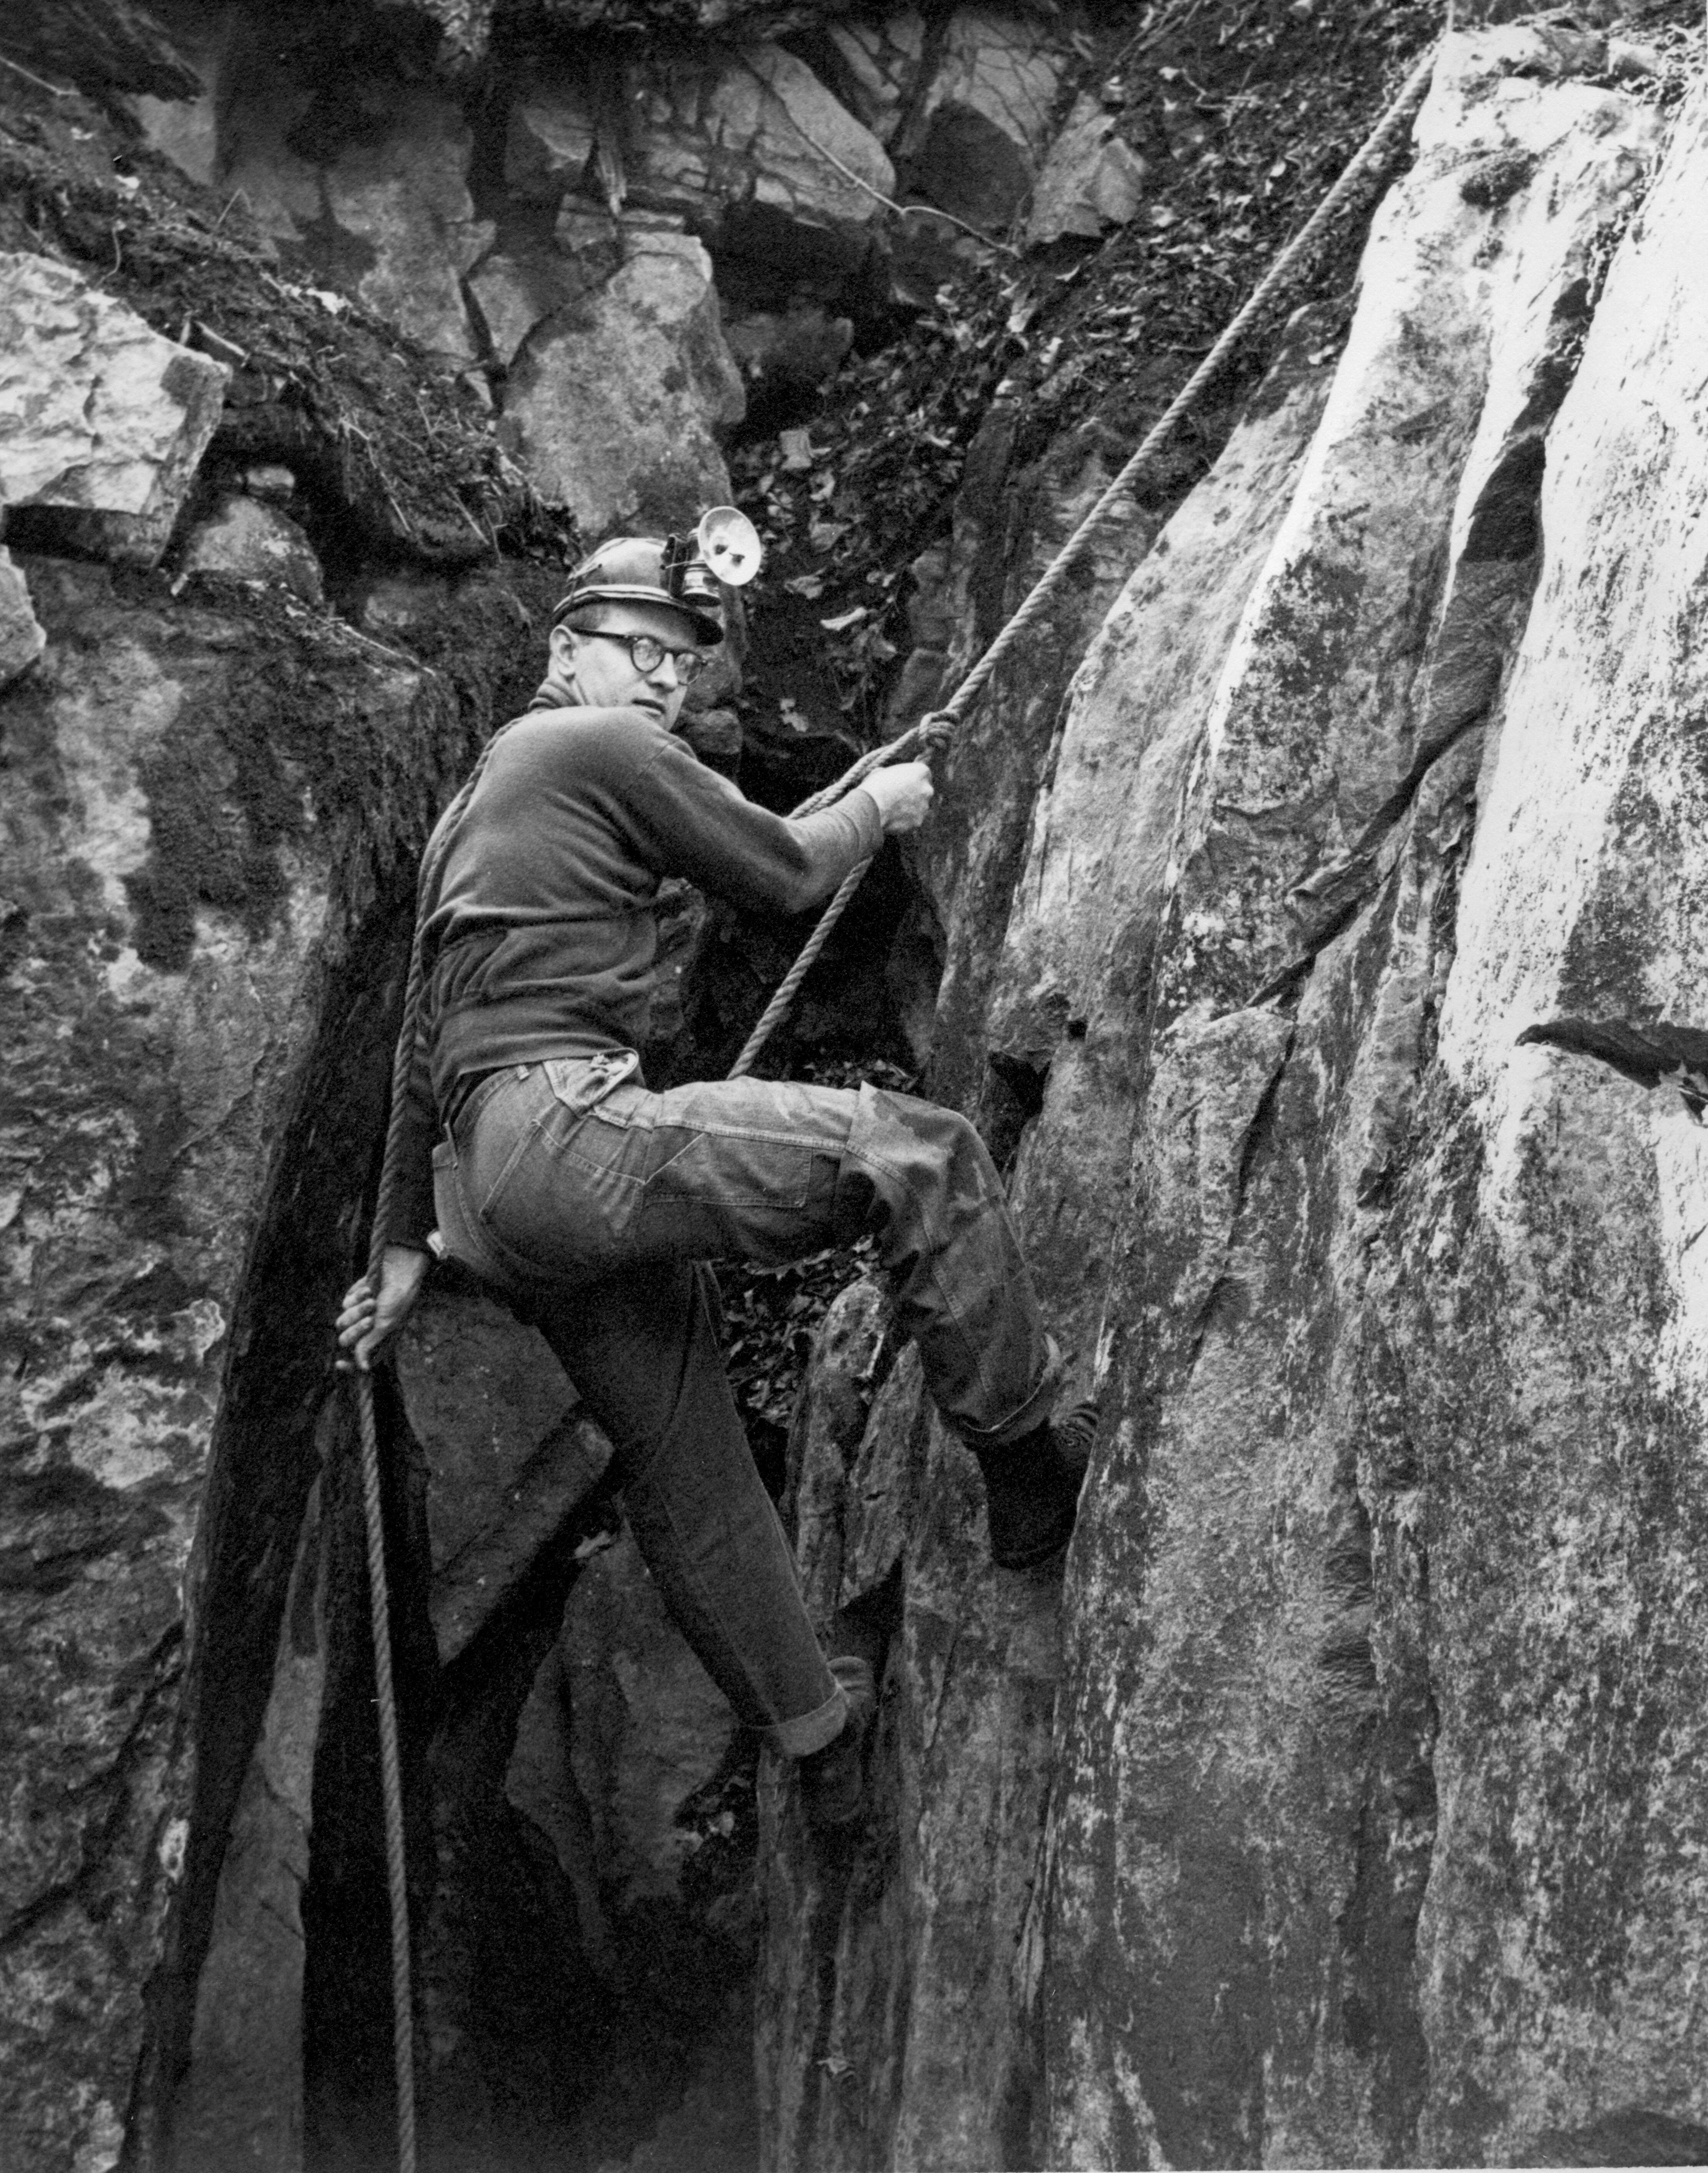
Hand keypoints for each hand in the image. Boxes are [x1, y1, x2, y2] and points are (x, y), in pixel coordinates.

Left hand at [336, 1245, 430, 1370]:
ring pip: (342, 1322)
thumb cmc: (397, 1300)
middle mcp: (367, 1330)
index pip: (360, 1360)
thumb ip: (369, 1346)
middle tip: (370, 1320)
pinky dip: (357, 1297)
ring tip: (372, 1301)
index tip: (339, 1363)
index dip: (349, 1366)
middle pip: (345, 1341)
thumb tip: (363, 1368)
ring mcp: (359, 1314)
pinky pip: (344, 1305)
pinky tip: (369, 1289)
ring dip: (357, 1311)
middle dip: (356, 1330)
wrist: (397, 1271)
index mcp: (379, 1341)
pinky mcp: (354, 1300)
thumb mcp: (385, 1325)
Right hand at [862, 760, 933, 834]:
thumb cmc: (875, 786)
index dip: (913, 780)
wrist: (872, 806)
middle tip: (899, 798)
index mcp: (922, 771)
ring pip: (919, 808)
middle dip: (915, 795)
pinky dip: (905, 821)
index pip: (923, 775)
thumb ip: (894, 774)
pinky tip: (892, 820)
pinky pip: (913, 821)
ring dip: (910, 809)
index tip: (905, 784)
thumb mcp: (884, 772)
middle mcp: (927, 789)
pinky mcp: (918, 821)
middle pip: (924, 792)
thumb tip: (892, 778)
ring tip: (892, 810)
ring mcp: (924, 806)